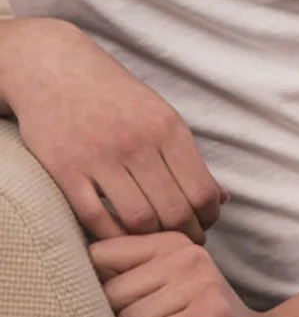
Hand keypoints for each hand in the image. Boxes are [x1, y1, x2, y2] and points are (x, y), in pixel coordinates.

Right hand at [0, 18, 225, 243]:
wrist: (59, 71)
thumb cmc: (117, 99)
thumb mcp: (161, 118)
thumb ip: (188, 161)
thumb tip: (221, 200)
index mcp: (168, 129)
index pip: (200, 190)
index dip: (207, 218)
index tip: (204, 227)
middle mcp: (138, 143)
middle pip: (172, 210)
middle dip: (183, 235)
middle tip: (182, 243)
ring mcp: (100, 158)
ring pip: (137, 219)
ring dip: (150, 241)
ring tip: (154, 245)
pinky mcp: (65, 171)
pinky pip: (94, 219)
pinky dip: (111, 238)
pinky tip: (119, 239)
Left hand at [92, 232, 295, 316]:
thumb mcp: (161, 296)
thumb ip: (128, 279)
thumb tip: (67, 276)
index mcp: (171, 243)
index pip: (101, 254)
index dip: (96, 290)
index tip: (122, 312)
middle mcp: (188, 253)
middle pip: (111, 294)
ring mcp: (203, 282)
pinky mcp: (211, 315)